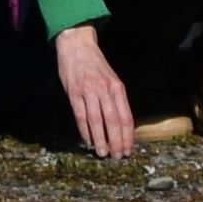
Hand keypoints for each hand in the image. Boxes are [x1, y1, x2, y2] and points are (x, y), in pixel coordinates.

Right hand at [55, 22, 138, 159]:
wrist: (76, 45)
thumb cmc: (95, 64)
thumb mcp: (111, 79)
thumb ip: (116, 99)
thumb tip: (121, 125)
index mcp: (117, 87)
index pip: (126, 117)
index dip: (128, 136)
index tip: (128, 150)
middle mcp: (105, 90)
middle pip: (113, 121)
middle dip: (116, 141)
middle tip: (117, 156)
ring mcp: (89, 91)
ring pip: (97, 121)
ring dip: (101, 139)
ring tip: (103, 153)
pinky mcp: (74, 92)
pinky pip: (81, 115)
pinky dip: (85, 130)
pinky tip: (88, 140)